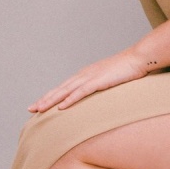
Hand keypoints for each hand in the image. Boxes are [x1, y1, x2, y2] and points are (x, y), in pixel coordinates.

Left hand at [28, 50, 156, 112]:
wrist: (139, 58)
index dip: (50, 96)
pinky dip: (70, 99)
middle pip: (60, 89)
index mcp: (85, 75)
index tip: (38, 105)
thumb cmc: (127, 70)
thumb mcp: (109, 80)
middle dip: (44, 99)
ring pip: (66, 91)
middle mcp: (84, 75)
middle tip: (30, 109)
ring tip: (40, 109)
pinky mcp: (99, 81)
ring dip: (52, 100)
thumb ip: (101, 87)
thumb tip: (96, 96)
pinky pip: (81, 92)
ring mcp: (90, 77)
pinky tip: (61, 107)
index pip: (63, 87)